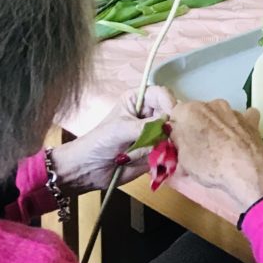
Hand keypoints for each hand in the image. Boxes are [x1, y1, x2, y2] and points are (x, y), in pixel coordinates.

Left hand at [49, 86, 176, 190]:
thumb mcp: (121, 129)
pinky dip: (168, 156)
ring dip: (167, 144)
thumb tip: (168, 127)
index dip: (169, 102)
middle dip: (170, 126)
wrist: (89, 169)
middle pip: (172, 114)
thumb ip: (145, 127)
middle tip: (166, 138)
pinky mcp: (157, 152)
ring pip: (173, 134)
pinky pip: (171, 151)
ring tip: (154, 153)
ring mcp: (155, 134)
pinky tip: (159, 161)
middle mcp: (150, 114)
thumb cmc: (100, 141)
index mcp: (139, 100)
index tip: (171, 116)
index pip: (161, 94)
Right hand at [168, 98, 262, 211]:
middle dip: (198, 127)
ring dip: (218, 126)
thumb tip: (180, 141)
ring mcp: (233, 110)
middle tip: (199, 148)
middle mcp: (211, 104)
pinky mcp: (250, 119)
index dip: (177, 129)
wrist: (245, 169)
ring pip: (220, 115)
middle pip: (199, 113)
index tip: (179, 143)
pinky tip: (241, 138)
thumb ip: (179, 144)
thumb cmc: (209, 165)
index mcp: (190, 111)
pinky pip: (243, 118)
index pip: (176, 115)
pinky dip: (241, 126)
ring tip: (222, 148)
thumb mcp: (183, 160)